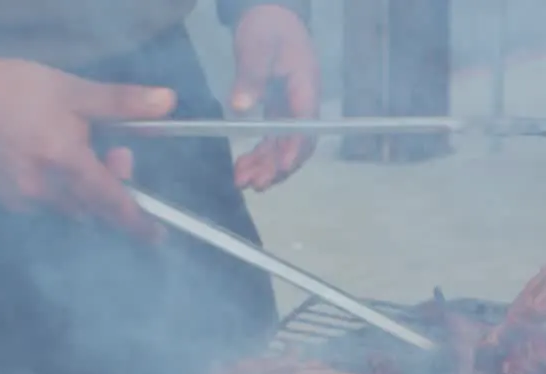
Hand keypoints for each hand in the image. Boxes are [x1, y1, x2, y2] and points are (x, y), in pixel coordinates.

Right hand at [0, 56, 175, 239]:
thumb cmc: (14, 90)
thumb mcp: (73, 91)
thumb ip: (122, 102)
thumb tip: (169, 102)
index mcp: (65, 161)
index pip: (113, 202)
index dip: (138, 222)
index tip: (158, 236)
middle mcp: (46, 189)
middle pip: (96, 208)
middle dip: (114, 188)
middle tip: (116, 152)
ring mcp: (24, 199)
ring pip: (73, 209)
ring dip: (88, 191)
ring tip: (79, 151)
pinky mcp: (8, 201)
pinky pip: (49, 206)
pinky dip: (62, 191)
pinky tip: (50, 162)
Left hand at [230, 4, 319, 190]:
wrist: (270, 15)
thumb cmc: (268, 27)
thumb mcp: (257, 46)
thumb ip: (251, 76)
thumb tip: (240, 107)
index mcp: (305, 86)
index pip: (304, 124)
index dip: (293, 148)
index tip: (279, 166)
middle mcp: (303, 103)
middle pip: (296, 143)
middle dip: (277, 166)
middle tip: (256, 184)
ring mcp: (292, 109)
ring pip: (283, 146)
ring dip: (265, 166)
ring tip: (243, 182)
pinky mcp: (279, 111)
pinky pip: (273, 140)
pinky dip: (259, 155)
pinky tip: (243, 167)